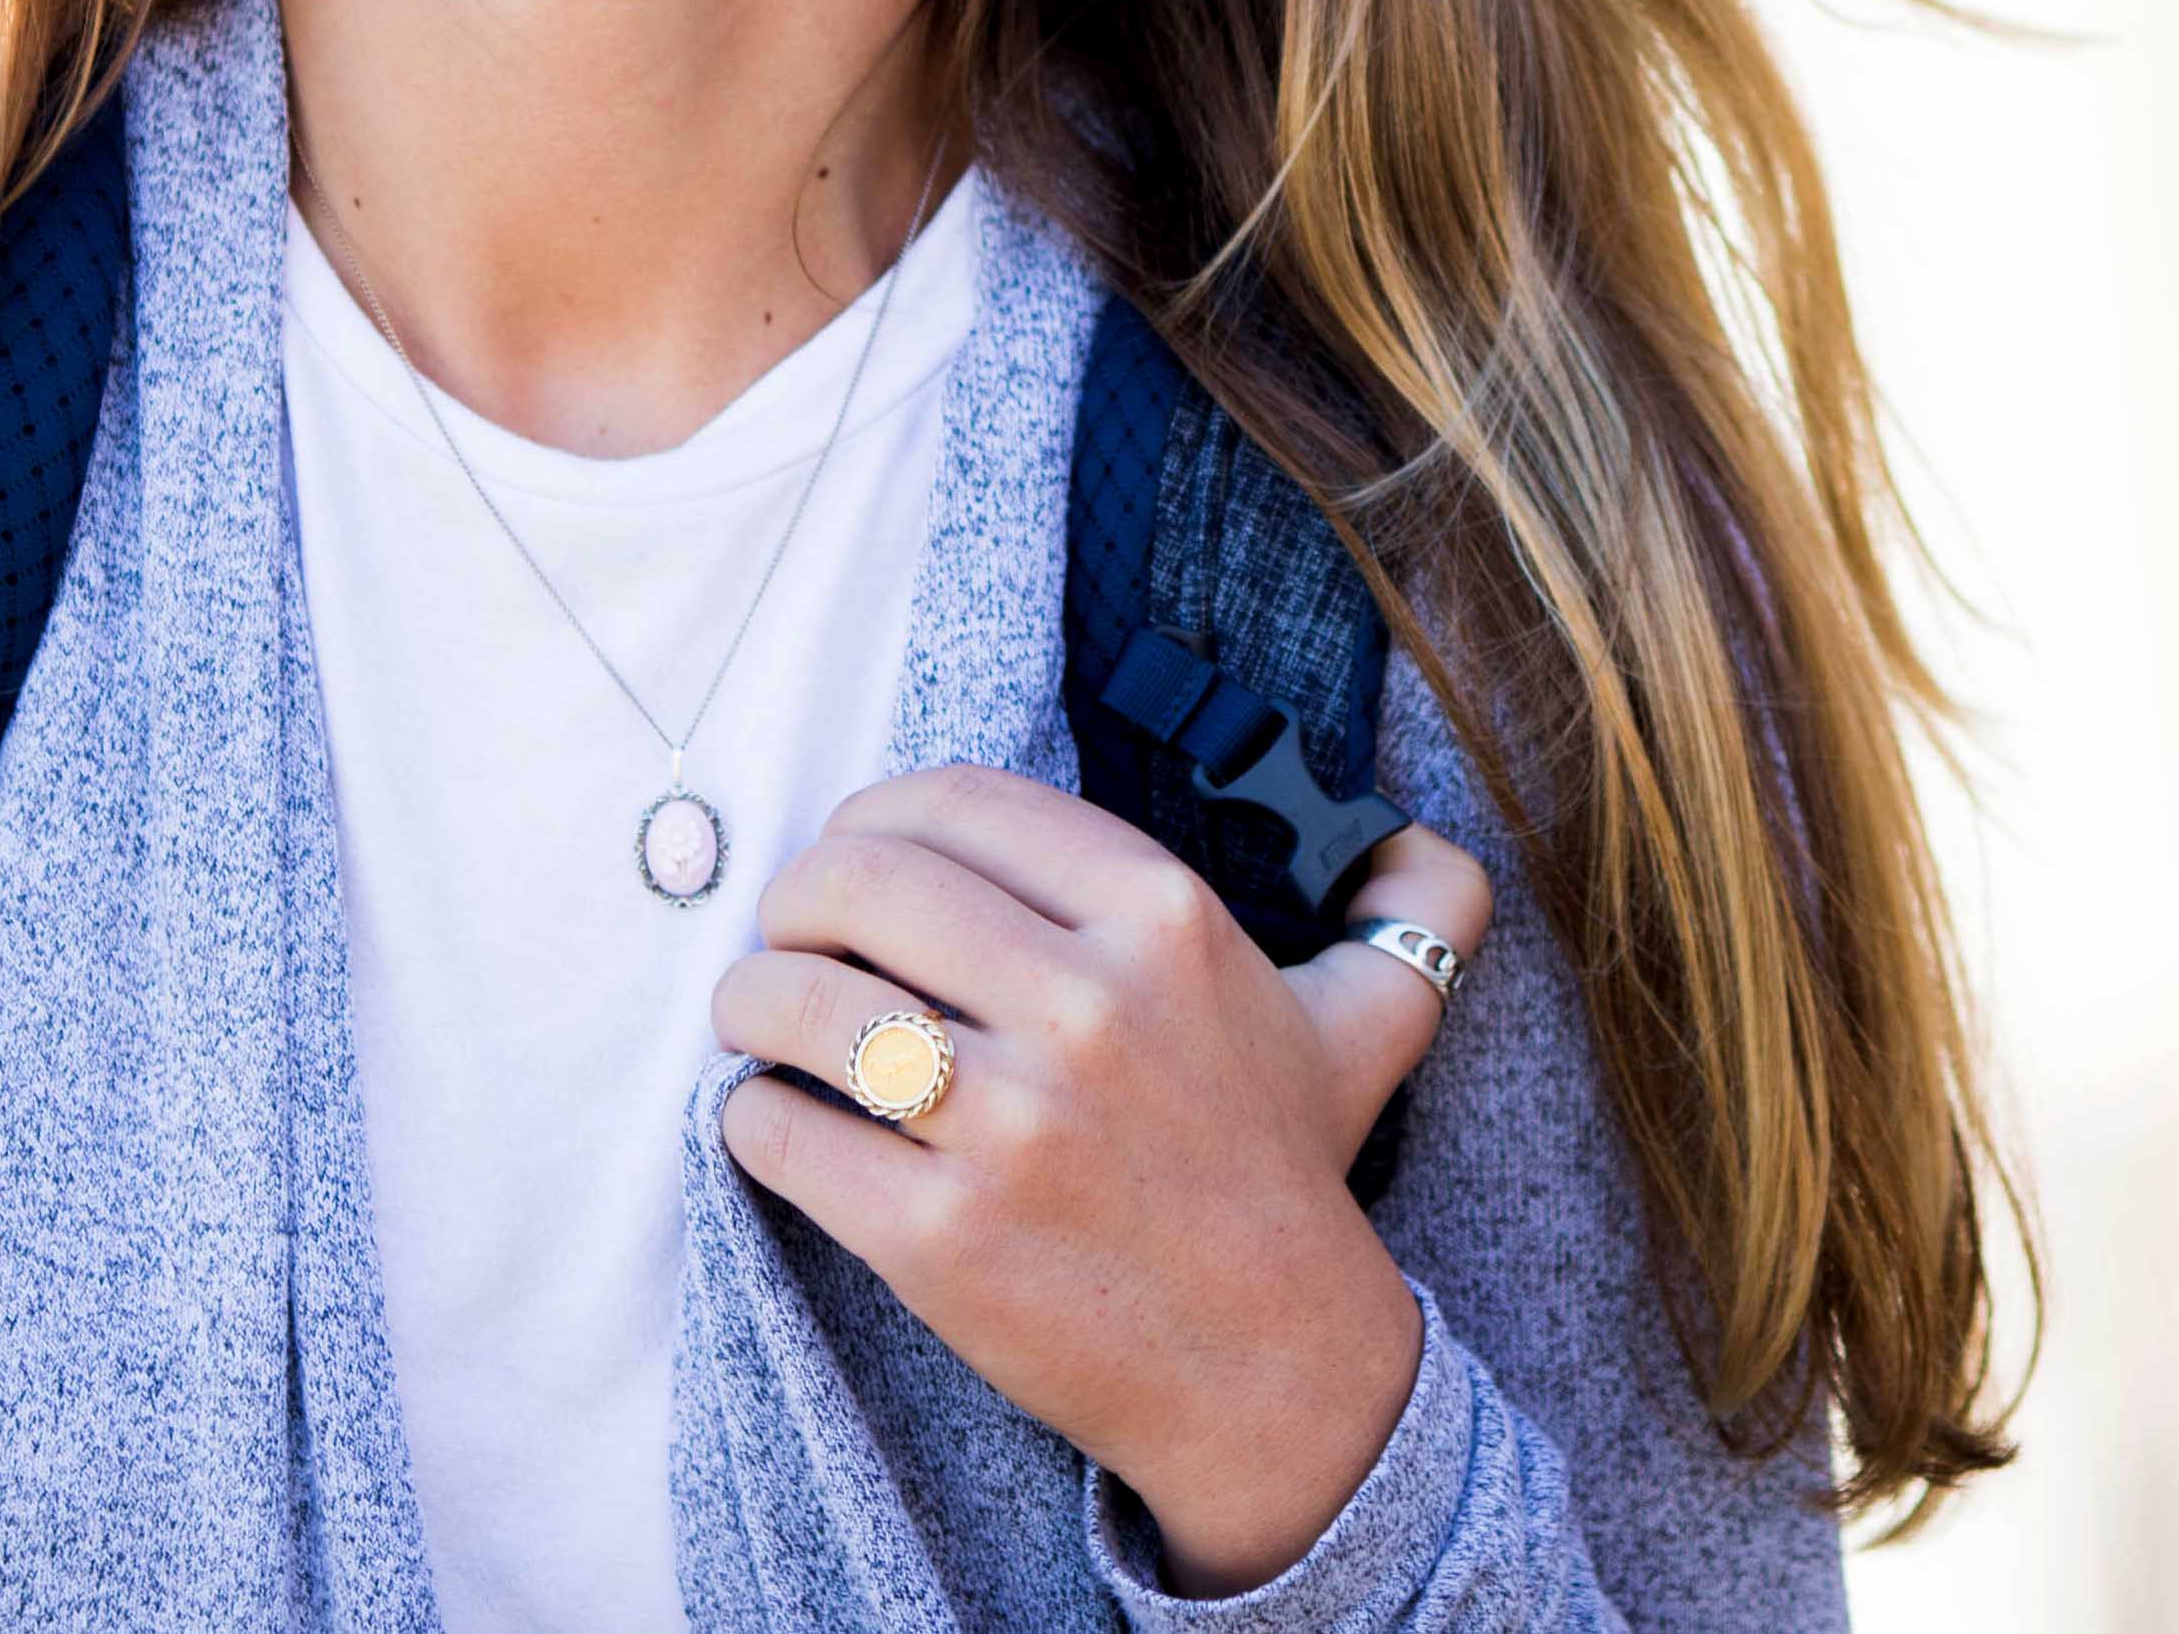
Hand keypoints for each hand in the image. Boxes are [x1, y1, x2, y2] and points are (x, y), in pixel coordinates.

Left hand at [711, 764, 1501, 1593]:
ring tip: (758, 1024)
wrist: (1274, 1378)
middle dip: (789, 901)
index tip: (853, 858)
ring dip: (749, 1002)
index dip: (869, 815)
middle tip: (785, 939)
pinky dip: (753, 1118)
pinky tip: (778, 1123)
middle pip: (851, 881)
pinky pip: (780, 1134)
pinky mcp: (942, 1239)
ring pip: (796, 1002)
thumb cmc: (1284, 1181)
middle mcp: (1089, 1006)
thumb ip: (1412, 914)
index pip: (949, 801)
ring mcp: (1012, 1126)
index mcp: (1163, 919)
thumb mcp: (1363, 1028)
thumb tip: (1429, 846)